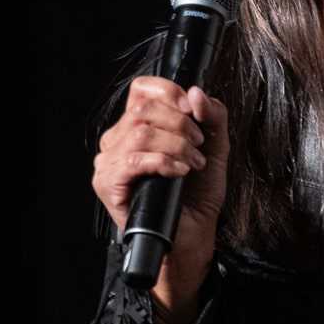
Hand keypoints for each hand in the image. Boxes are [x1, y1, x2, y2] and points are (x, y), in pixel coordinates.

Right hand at [92, 77, 230, 251]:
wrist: (192, 233)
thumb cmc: (197, 193)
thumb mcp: (214, 147)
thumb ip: (212, 116)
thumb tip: (196, 92)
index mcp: (136, 126)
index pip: (141, 89)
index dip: (168, 91)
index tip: (192, 108)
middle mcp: (117, 140)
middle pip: (143, 110)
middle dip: (180, 124)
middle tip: (198, 145)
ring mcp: (109, 162)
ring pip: (140, 133)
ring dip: (176, 145)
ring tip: (192, 162)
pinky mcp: (108, 183)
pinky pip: (134, 160)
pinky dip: (164, 162)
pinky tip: (179, 172)